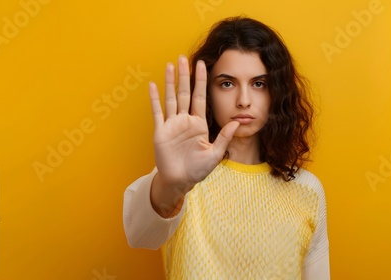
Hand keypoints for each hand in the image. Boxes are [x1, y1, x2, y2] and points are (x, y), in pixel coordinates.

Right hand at [149, 55, 238, 196]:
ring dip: (169, 82)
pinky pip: (157, 112)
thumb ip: (224, 137)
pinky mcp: (160, 132)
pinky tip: (153, 85)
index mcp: (198, 123)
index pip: (200, 97)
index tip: (202, 65)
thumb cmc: (198, 169)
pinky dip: (154, 99)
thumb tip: (237, 122)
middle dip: (184, 75)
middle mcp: (185, 120)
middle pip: (184, 93)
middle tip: (183, 57)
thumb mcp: (215, 154)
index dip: (201, 81)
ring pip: (171, 98)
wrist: (180, 181)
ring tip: (169, 65)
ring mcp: (172, 124)